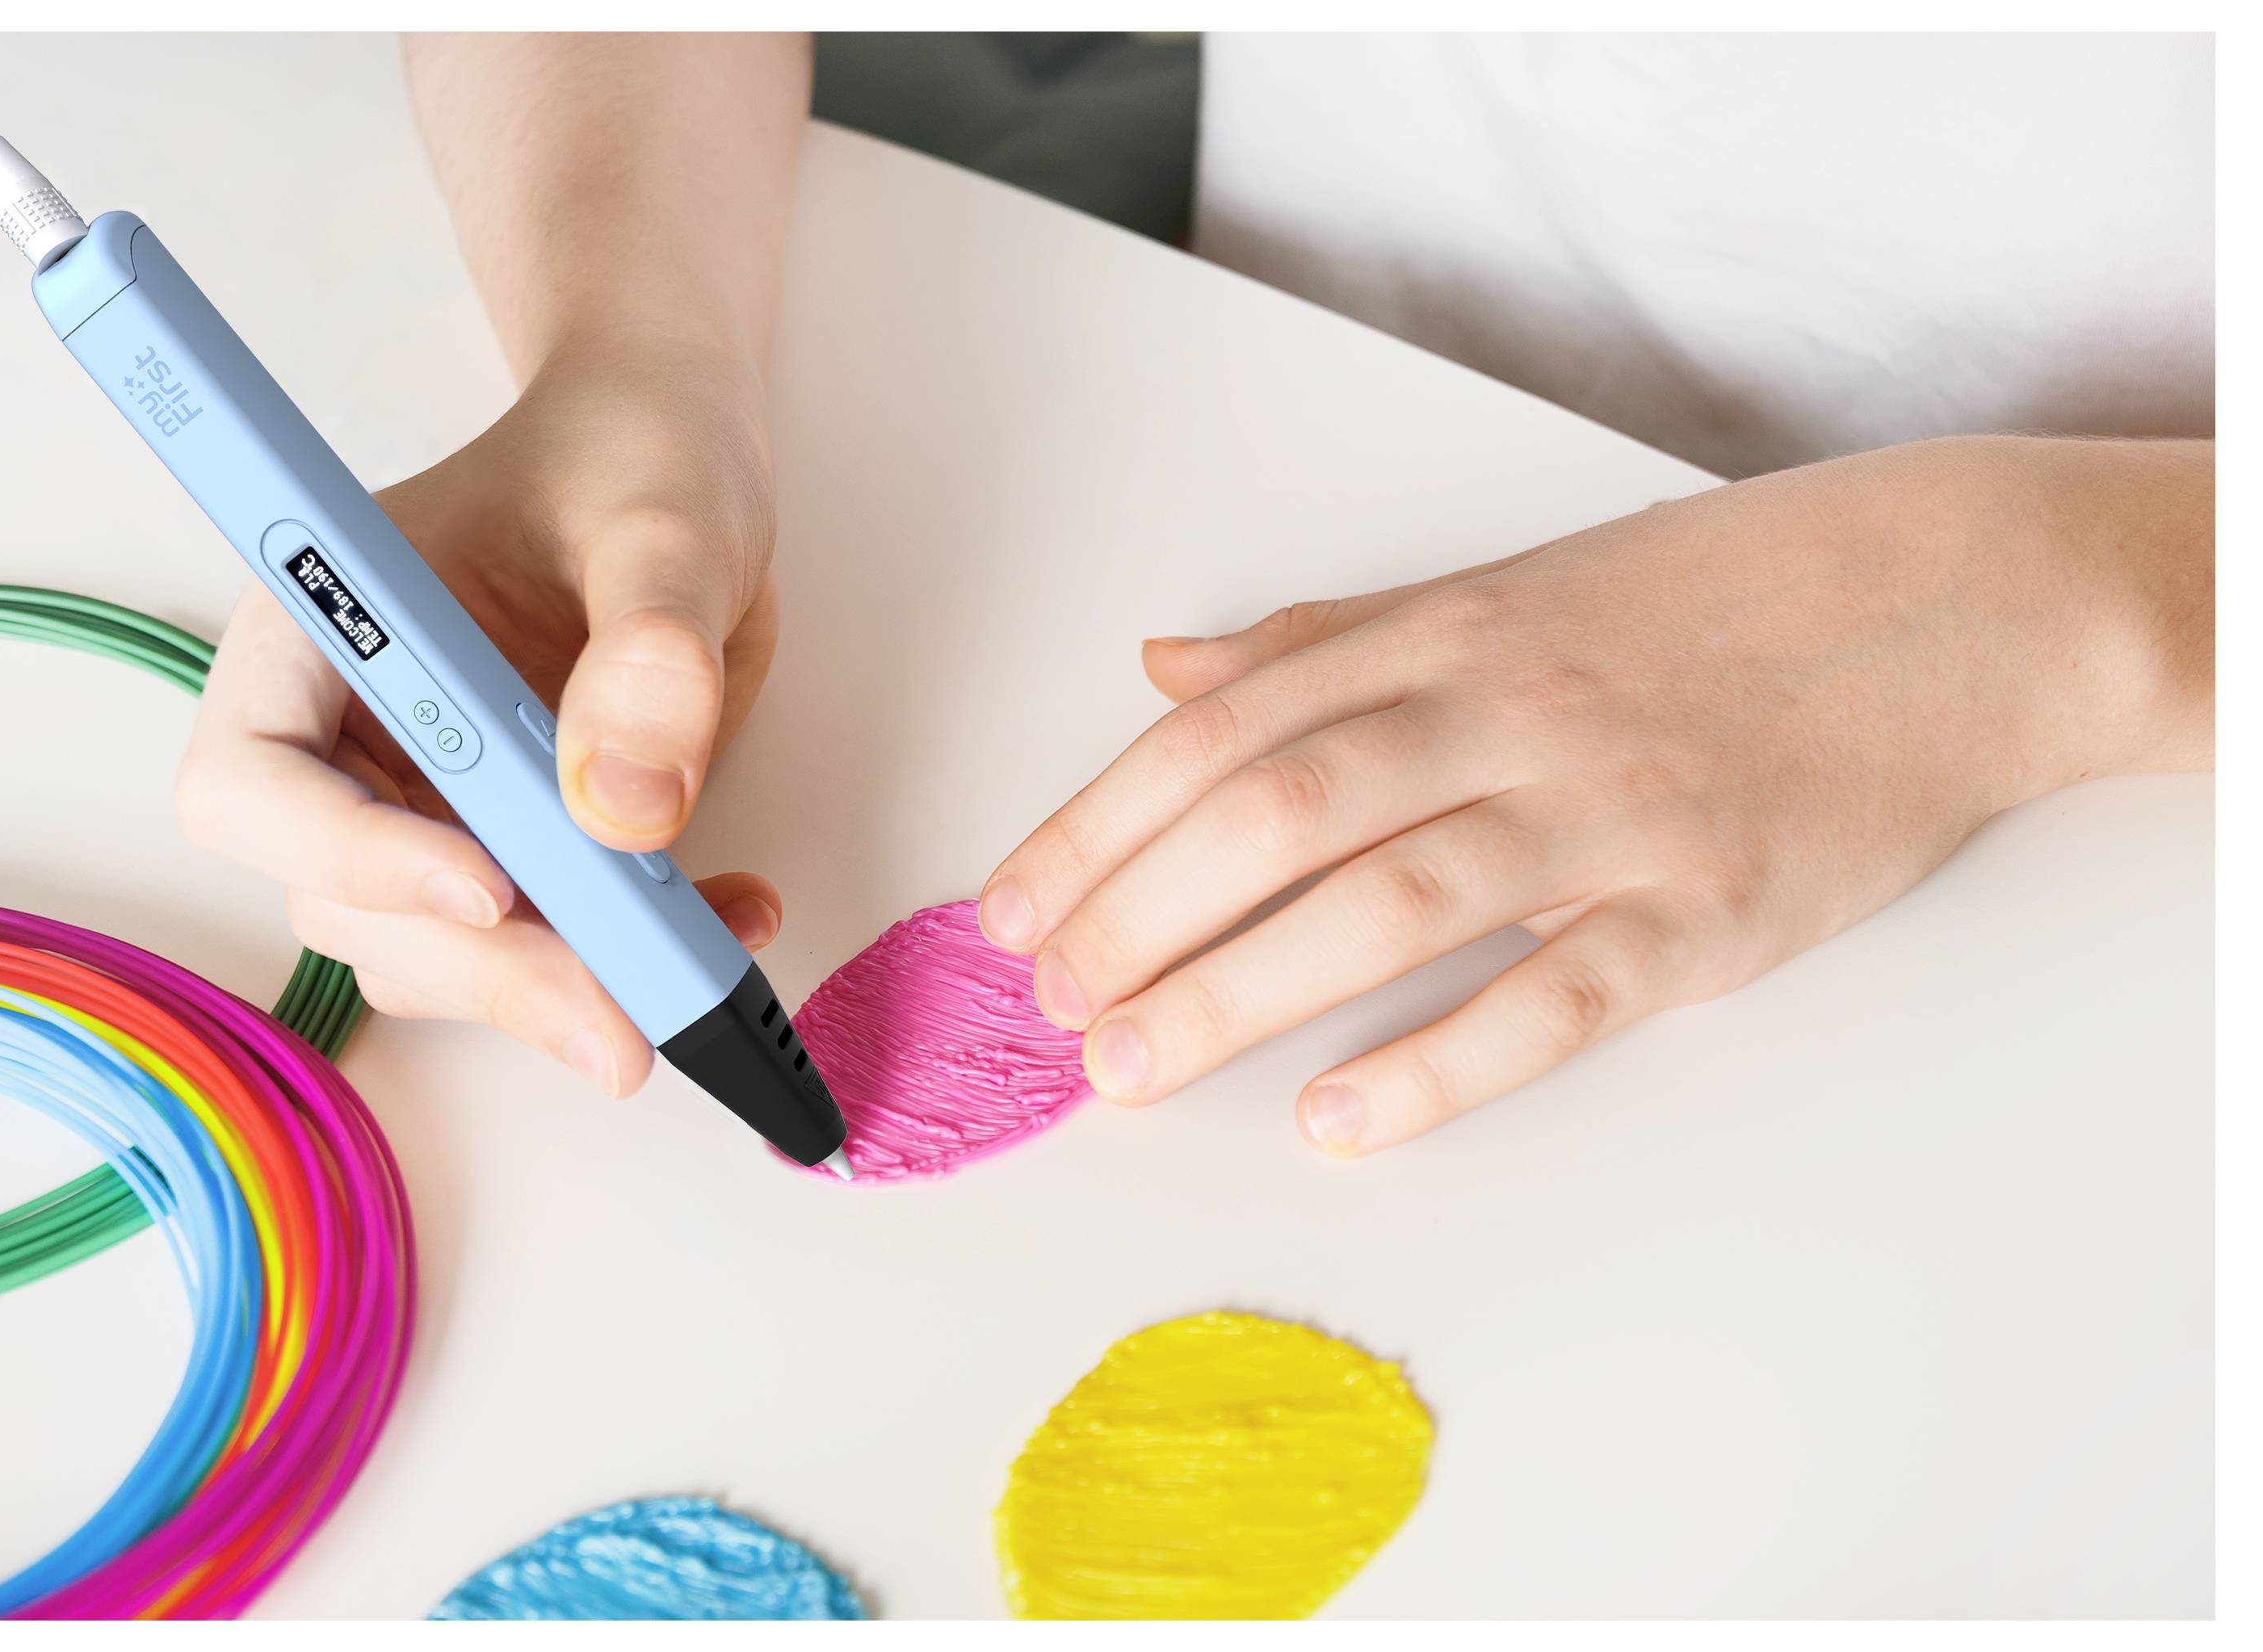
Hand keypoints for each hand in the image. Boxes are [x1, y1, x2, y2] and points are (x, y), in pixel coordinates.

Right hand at [177, 341, 786, 1093]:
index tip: (489, 887)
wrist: (681, 471)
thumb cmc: (637, 454)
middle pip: (347, 905)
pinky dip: (627, 966)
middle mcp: (344, 735)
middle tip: (623, 1019)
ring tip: (706, 955)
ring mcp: (419, 807)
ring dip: (558, 989)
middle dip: (486, 967)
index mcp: (317, 628)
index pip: (254, 782)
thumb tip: (627, 805)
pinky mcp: (507, 855)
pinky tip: (726, 919)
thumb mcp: (669, 518)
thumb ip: (651, 645)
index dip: (349, 854)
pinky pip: (538, 952)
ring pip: (435, 956)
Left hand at [978, 436, 2212, 1156]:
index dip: (1104, 823)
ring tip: (1135, 1067)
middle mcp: (1510, 712)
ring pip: (1390, 902)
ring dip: (1240, 991)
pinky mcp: (1709, 908)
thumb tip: (1163, 666)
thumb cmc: (1705, 604)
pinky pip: (1556, 994)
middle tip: (1052, 1005)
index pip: (1226, 730)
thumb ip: (1325, 639)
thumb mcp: (1502, 590)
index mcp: (1447, 634)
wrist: (1945, 602)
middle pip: (1280, 813)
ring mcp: (1612, 809)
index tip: (1018, 910)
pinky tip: (1340, 1120)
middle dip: (1140, 915)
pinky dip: (1439, 1059)